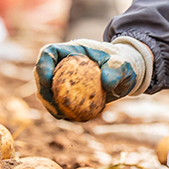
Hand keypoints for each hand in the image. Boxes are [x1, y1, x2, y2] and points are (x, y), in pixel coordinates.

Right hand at [34, 37, 153, 119]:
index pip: (49, 52)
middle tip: (52, 104)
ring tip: (60, 115)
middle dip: (42, 89)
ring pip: (47, 90)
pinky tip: (68, 118)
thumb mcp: (123, 64)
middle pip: (42, 73)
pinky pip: (58, 102)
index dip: (43, 65)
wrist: (125, 73)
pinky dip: (60, 110)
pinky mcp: (68, 91)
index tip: (48, 81)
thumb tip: (106, 83)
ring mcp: (64, 77)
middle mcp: (64, 63)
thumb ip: (116, 70)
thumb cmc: (123, 63)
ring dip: (48, 103)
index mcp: (72, 50)